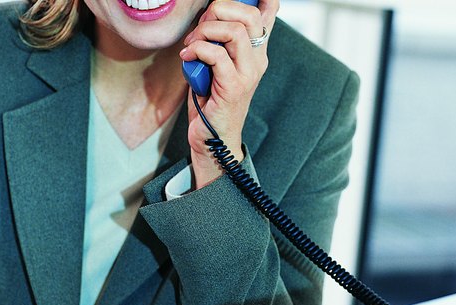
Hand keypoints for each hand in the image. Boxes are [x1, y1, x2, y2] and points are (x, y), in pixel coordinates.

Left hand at [180, 0, 279, 187]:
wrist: (213, 139)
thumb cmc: (212, 100)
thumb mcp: (216, 64)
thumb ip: (219, 41)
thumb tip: (210, 14)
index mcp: (256, 50)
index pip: (268, 12)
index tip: (225, 4)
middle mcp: (258, 59)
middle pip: (249, 14)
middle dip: (218, 10)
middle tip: (201, 27)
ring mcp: (248, 73)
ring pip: (234, 30)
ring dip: (205, 31)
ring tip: (193, 44)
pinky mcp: (234, 86)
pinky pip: (216, 54)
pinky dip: (197, 50)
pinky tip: (187, 58)